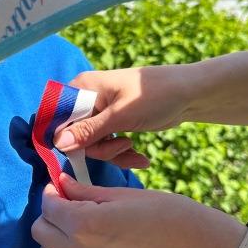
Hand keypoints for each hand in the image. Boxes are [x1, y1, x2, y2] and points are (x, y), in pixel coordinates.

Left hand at [32, 175, 244, 247]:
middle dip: (50, 214)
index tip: (63, 186)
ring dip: (56, 236)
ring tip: (79, 223)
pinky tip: (92, 241)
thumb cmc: (165, 212)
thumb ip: (83, 192)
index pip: (48, 206)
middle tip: (70, 203)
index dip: (53, 192)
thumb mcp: (122, 194)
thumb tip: (61, 183)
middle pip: (40, 232)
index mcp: (86, 225)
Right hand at [53, 66, 193, 167]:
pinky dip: (124, 154)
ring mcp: (101, 114)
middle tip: (122, 147)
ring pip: (94, 146)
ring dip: (115, 154)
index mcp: (82, 88)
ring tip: (135, 151)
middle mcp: (88, 100)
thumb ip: (88, 131)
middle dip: (100, 149)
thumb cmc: (154, 95)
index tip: (81, 152)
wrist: (189, 95)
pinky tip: (142, 159)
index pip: (57, 117)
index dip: (64, 138)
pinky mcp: (115, 126)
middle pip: (76, 137)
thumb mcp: (120, 116)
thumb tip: (57, 143)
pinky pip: (109, 147)